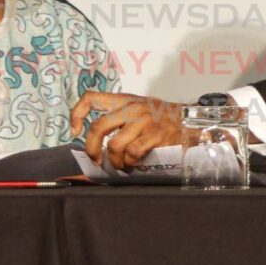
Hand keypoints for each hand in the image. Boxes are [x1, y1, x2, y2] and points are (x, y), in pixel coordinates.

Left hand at [69, 92, 183, 169]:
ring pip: (115, 146)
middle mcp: (132, 108)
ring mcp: (144, 121)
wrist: (191, 121)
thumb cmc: (162, 118)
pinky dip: (130, 163)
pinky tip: (135, 165)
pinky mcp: (156, 134)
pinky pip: (133, 153)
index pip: (91, 98)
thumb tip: (96, 143)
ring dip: (115, 162)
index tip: (74, 130)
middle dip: (92, 149)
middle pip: (98, 127)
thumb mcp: (139, 109)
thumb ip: (119, 118)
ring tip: (122, 166)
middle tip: (96, 160)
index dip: (77, 114)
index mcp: (124, 100)